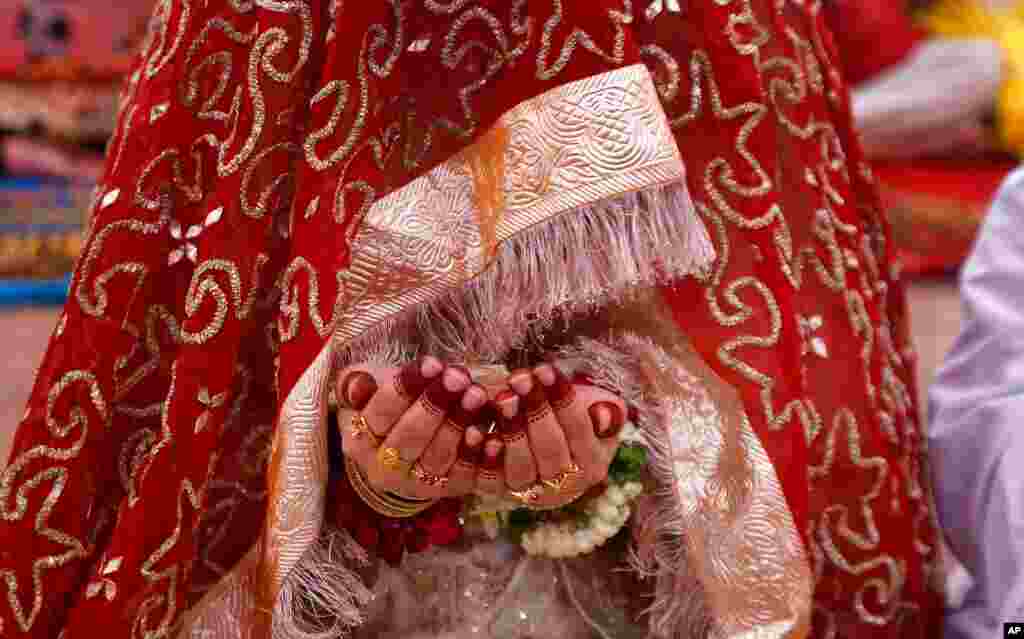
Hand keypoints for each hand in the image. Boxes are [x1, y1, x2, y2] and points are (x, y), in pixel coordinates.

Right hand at [336, 357, 488, 500]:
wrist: (402, 457)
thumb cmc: (389, 413)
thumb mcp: (366, 394)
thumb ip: (356, 384)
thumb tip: (360, 383)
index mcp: (359, 441)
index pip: (380, 414)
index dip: (405, 388)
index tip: (431, 364)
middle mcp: (383, 469)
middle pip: (409, 437)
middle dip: (435, 405)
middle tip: (458, 378)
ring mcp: (417, 485)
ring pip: (438, 457)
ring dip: (459, 425)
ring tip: (476, 395)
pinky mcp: (450, 491)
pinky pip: (466, 477)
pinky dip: (480, 459)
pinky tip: (492, 437)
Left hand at [478, 362, 626, 509]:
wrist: (535, 445)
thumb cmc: (564, 418)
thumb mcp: (590, 409)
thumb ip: (603, 410)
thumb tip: (604, 414)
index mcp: (592, 462)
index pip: (579, 430)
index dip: (562, 400)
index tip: (545, 370)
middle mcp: (564, 484)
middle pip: (551, 449)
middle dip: (535, 411)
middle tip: (519, 380)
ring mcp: (531, 493)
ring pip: (521, 468)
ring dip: (511, 432)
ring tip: (502, 399)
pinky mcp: (499, 495)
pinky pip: (489, 481)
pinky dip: (482, 458)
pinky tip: (475, 431)